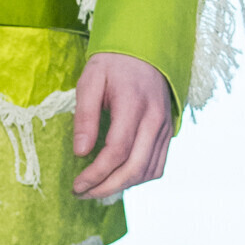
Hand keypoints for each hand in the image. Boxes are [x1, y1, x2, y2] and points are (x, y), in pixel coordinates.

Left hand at [72, 53, 173, 202]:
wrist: (145, 52)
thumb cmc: (113, 64)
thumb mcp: (90, 80)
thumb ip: (85, 116)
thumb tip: (80, 152)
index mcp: (133, 105)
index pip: (116, 151)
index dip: (96, 173)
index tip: (77, 184)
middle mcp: (154, 120)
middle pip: (134, 167)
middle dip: (107, 187)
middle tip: (83, 193)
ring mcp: (165, 128)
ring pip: (148, 171)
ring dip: (122, 187)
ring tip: (97, 189)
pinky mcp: (168, 133)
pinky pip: (158, 166)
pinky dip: (138, 178)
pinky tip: (118, 179)